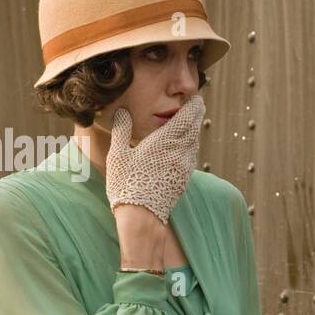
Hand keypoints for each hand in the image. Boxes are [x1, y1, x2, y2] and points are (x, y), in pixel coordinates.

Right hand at [105, 95, 204, 224]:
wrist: (142, 217)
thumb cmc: (126, 184)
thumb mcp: (118, 155)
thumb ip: (122, 130)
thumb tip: (122, 111)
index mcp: (165, 142)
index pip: (187, 117)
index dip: (193, 105)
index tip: (194, 97)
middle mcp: (180, 153)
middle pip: (195, 128)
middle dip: (196, 114)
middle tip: (195, 104)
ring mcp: (185, 167)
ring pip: (195, 142)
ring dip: (194, 130)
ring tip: (189, 122)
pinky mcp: (184, 178)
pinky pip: (192, 156)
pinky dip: (191, 145)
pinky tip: (183, 145)